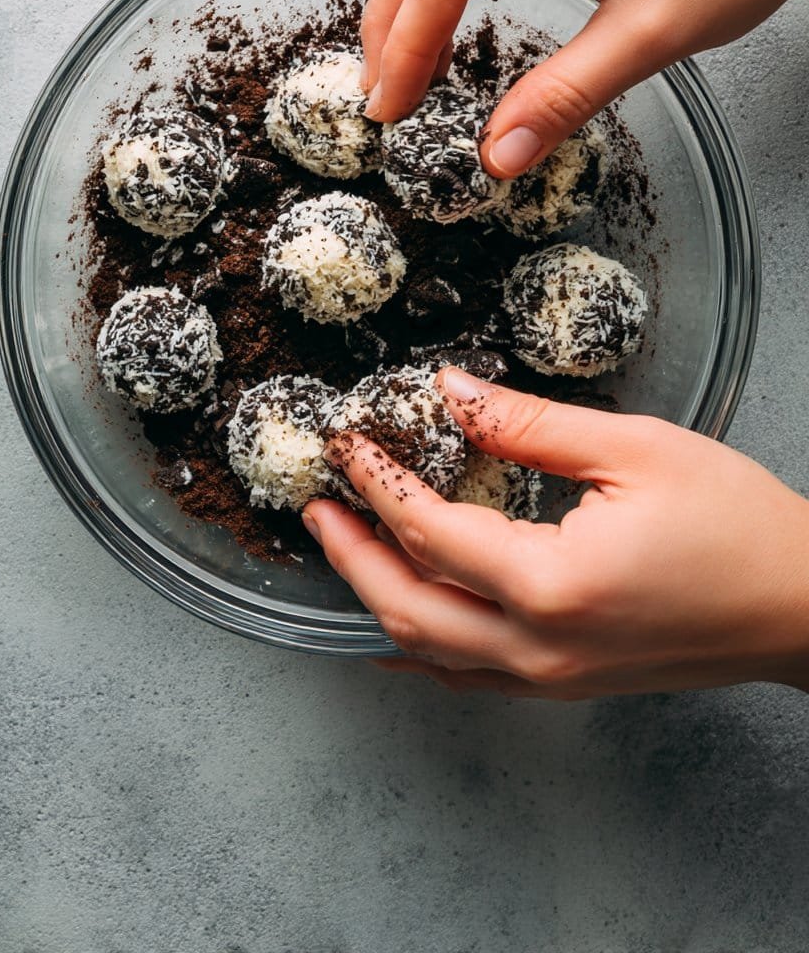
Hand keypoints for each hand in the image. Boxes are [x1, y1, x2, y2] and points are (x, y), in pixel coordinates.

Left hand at [303, 368, 808, 698]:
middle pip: (406, 605)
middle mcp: (539, 646)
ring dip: (376, 596)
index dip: (377, 484)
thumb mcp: (635, 449)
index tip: (346, 444)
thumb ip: (530, 423)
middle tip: (314, 506)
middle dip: (350, 553)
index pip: (429, 531)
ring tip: (344, 548)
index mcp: (551, 583)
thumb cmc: (736, 525)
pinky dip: (421, 647)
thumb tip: (451, 390)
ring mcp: (552, 677)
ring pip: (430, 651)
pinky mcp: (568, 684)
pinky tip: (397, 626)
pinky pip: (469, 676)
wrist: (804, 607)